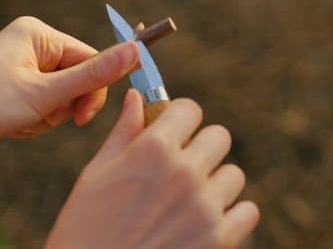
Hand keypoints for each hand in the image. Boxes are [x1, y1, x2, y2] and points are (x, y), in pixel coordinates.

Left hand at [0, 16, 138, 164]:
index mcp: (38, 33)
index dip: (90, 92)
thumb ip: (94, 75)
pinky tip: (7, 125)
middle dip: (60, 106)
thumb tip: (137, 51)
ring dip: (44, 116)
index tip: (80, 119)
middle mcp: (29, 43)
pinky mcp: (10, 85)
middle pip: (74, 79)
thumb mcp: (46, 93)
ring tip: (15, 120)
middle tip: (36, 116)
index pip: (90, 59)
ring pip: (58, 97)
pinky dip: (30, 120)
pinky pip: (40, 104)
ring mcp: (19, 65)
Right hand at [45, 90, 259, 248]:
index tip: (174, 132)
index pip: (189, 109)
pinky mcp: (219, 239)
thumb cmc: (85, 226)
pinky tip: (205, 221)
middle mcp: (184, 171)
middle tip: (181, 168)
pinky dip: (232, 215)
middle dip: (201, 148)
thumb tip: (136, 97)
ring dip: (215, 183)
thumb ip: (124, 132)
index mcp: (152, 149)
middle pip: (219, 137)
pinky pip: (248, 211)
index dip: (180, 119)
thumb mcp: (96, 173)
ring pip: (234, 175)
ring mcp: (205, 206)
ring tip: (189, 201)